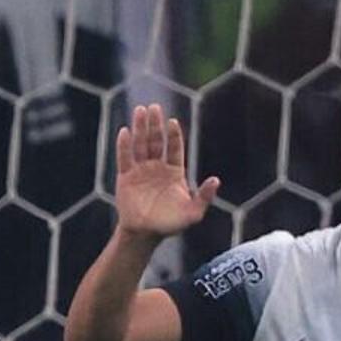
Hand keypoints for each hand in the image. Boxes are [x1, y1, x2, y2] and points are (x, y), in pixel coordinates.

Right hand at [108, 102, 221, 238]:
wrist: (145, 234)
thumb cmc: (171, 224)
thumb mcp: (193, 213)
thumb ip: (204, 196)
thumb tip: (216, 179)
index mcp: (174, 172)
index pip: (174, 148)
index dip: (173, 135)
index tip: (172, 121)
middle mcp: (157, 167)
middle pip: (155, 141)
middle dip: (155, 124)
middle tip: (153, 107)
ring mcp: (140, 171)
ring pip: (140, 145)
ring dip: (140, 128)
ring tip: (140, 110)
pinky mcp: (125, 177)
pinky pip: (124, 158)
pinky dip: (124, 145)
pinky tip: (125, 131)